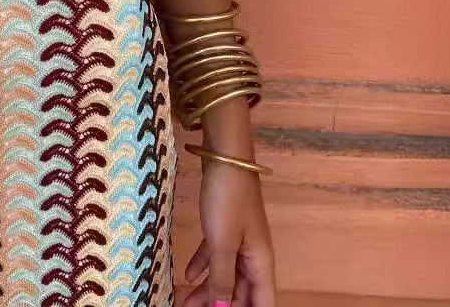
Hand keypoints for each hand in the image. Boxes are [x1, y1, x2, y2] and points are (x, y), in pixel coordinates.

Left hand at [183, 162, 275, 306]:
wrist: (225, 157)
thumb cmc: (228, 199)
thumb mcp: (223, 242)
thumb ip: (222, 278)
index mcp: (261, 263)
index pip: (263, 303)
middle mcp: (253, 255)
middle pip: (242, 292)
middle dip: (221, 305)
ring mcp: (239, 239)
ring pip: (226, 274)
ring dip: (209, 290)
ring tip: (186, 301)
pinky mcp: (224, 226)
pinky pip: (215, 254)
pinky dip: (203, 266)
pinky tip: (188, 275)